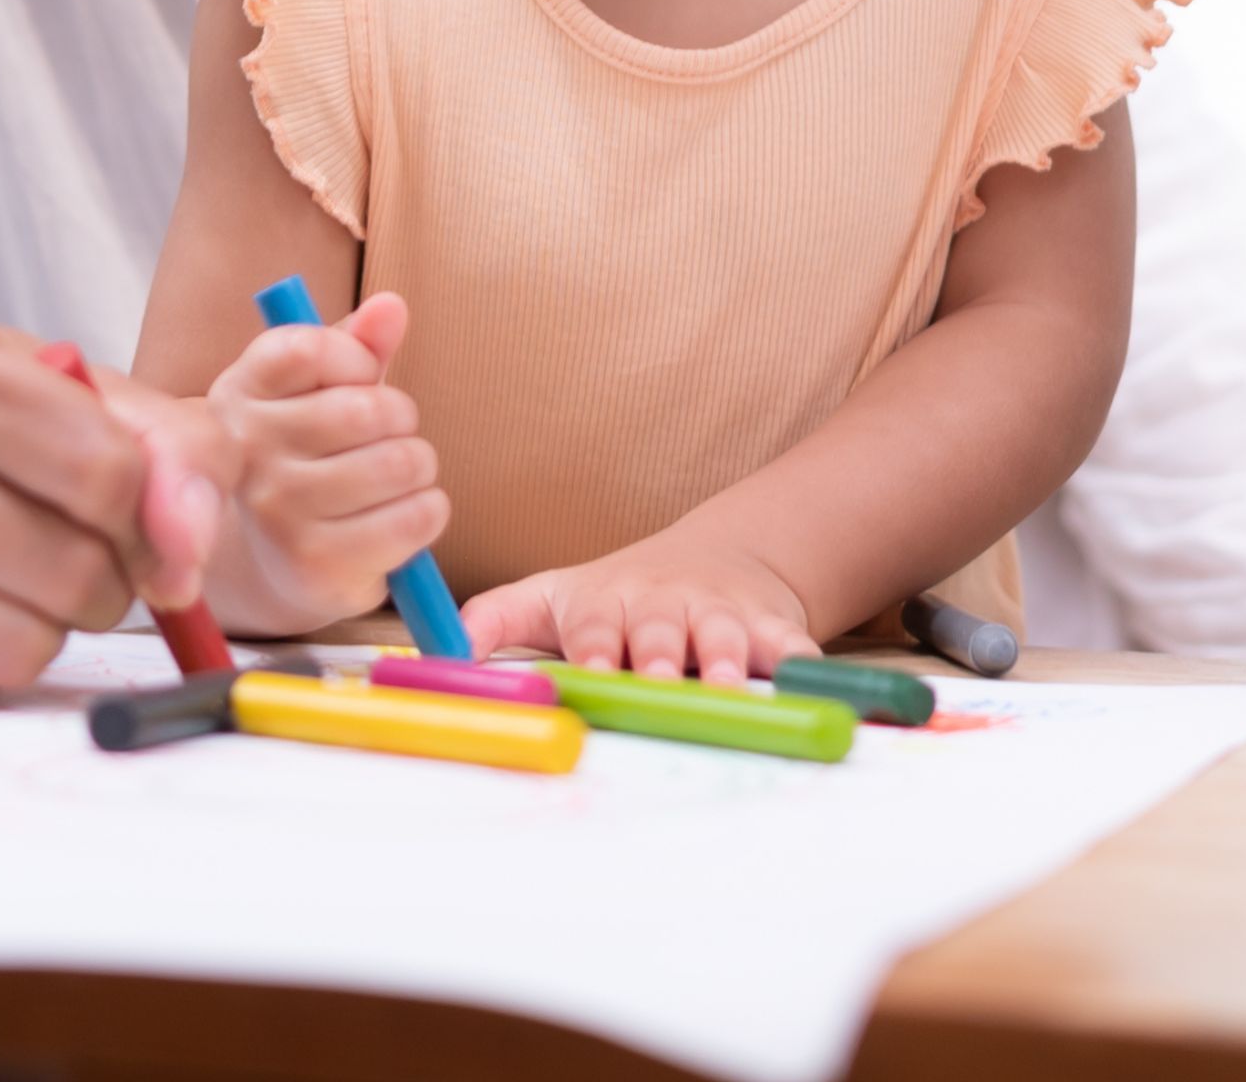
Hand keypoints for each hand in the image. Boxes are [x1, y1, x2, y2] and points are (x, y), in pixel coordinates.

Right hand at [0, 310, 216, 700]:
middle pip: (69, 568)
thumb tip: (187, 555)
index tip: (123, 515)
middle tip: (64, 554)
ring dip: (48, 631)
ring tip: (7, 583)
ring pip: (19, 646)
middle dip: (102, 579)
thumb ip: (172, 453)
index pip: (106, 472)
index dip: (145, 514)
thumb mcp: (76, 401)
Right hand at [191, 290, 446, 633]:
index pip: (309, 349)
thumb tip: (390, 307)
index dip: (357, 359)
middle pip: (367, 410)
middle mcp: (248, 451)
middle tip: (391, 436)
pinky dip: (430, 510)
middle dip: (401, 418)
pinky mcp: (315, 563)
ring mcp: (277, 511)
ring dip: (419, 467)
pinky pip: (415, 516)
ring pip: (399, 464)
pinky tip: (404, 513)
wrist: (275, 560)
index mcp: (241, 392)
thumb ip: (357, 344)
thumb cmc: (310, 457)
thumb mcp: (322, 391)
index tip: (362, 377)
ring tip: (398, 477)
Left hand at [467, 524, 814, 680]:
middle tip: (661, 683)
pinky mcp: (771, 625)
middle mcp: (663, 605)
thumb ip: (494, 620)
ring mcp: (719, 614)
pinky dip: (799, 659)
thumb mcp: (551, 597)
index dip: (595, 647)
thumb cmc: (619, 594)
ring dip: (730, 661)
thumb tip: (440, 652)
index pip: (595, 623)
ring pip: (726, 636)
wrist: (717, 558)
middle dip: (662, 657)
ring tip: (731, 687)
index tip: (593, 671)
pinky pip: (790, 643)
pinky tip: (805, 680)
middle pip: (662, 631)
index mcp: (607, 601)